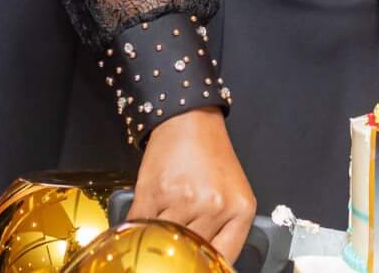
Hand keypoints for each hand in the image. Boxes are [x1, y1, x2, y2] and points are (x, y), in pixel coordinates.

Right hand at [131, 110, 256, 262]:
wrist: (188, 120)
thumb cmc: (210, 156)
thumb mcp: (232, 193)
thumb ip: (224, 230)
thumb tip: (204, 264)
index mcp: (240, 209)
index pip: (223, 259)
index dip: (203, 267)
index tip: (193, 266)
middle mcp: (215, 206)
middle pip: (191, 252)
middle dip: (180, 251)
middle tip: (173, 244)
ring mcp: (185, 200)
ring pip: (164, 242)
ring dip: (157, 238)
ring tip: (160, 225)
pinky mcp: (155, 193)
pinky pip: (141, 227)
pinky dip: (138, 229)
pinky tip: (142, 223)